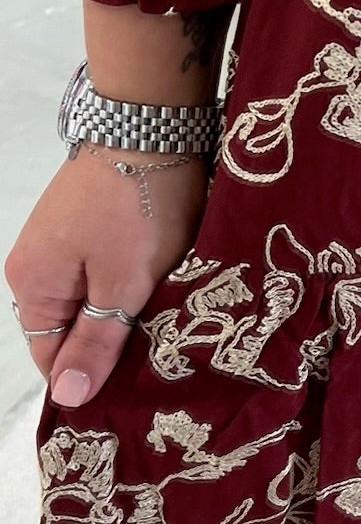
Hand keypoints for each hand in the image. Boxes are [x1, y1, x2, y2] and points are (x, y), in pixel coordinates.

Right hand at [5, 149, 209, 408]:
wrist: (151, 126)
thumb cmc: (138, 207)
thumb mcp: (123, 283)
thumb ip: (96, 341)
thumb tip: (67, 396)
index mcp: (32, 286)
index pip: (51, 358)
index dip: (89, 380)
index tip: (133, 397)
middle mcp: (35, 267)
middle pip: (68, 331)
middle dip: (110, 350)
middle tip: (158, 369)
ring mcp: (59, 245)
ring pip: (88, 304)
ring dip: (123, 319)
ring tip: (165, 335)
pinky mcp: (85, 228)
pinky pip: (100, 277)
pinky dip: (127, 290)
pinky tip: (159, 298)